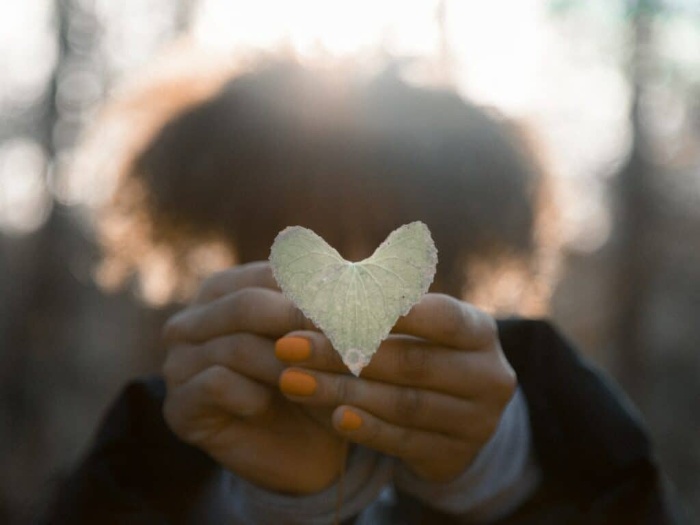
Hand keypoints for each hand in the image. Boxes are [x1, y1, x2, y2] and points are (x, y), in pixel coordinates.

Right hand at [161, 262, 346, 494]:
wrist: (304, 450)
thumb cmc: (315, 380)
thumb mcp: (325, 337)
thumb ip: (324, 302)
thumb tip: (343, 272)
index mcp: (224, 289)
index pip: (265, 275)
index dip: (311, 292)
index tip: (353, 310)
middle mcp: (193, 320)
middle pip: (246, 305)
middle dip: (298, 323)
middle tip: (340, 341)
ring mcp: (179, 362)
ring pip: (235, 347)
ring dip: (284, 365)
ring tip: (314, 380)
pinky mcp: (179, 406)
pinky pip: (216, 384)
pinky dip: (252, 393)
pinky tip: (268, 404)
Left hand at [275, 294, 515, 482]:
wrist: (455, 419)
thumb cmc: (422, 352)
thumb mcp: (414, 326)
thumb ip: (377, 302)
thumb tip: (319, 275)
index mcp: (480, 331)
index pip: (439, 316)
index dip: (388, 311)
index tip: (330, 304)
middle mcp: (488, 374)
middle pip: (411, 363)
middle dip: (343, 353)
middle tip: (289, 345)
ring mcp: (477, 420)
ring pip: (404, 405)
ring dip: (341, 391)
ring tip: (292, 381)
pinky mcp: (456, 454)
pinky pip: (404, 442)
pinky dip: (367, 429)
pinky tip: (333, 416)